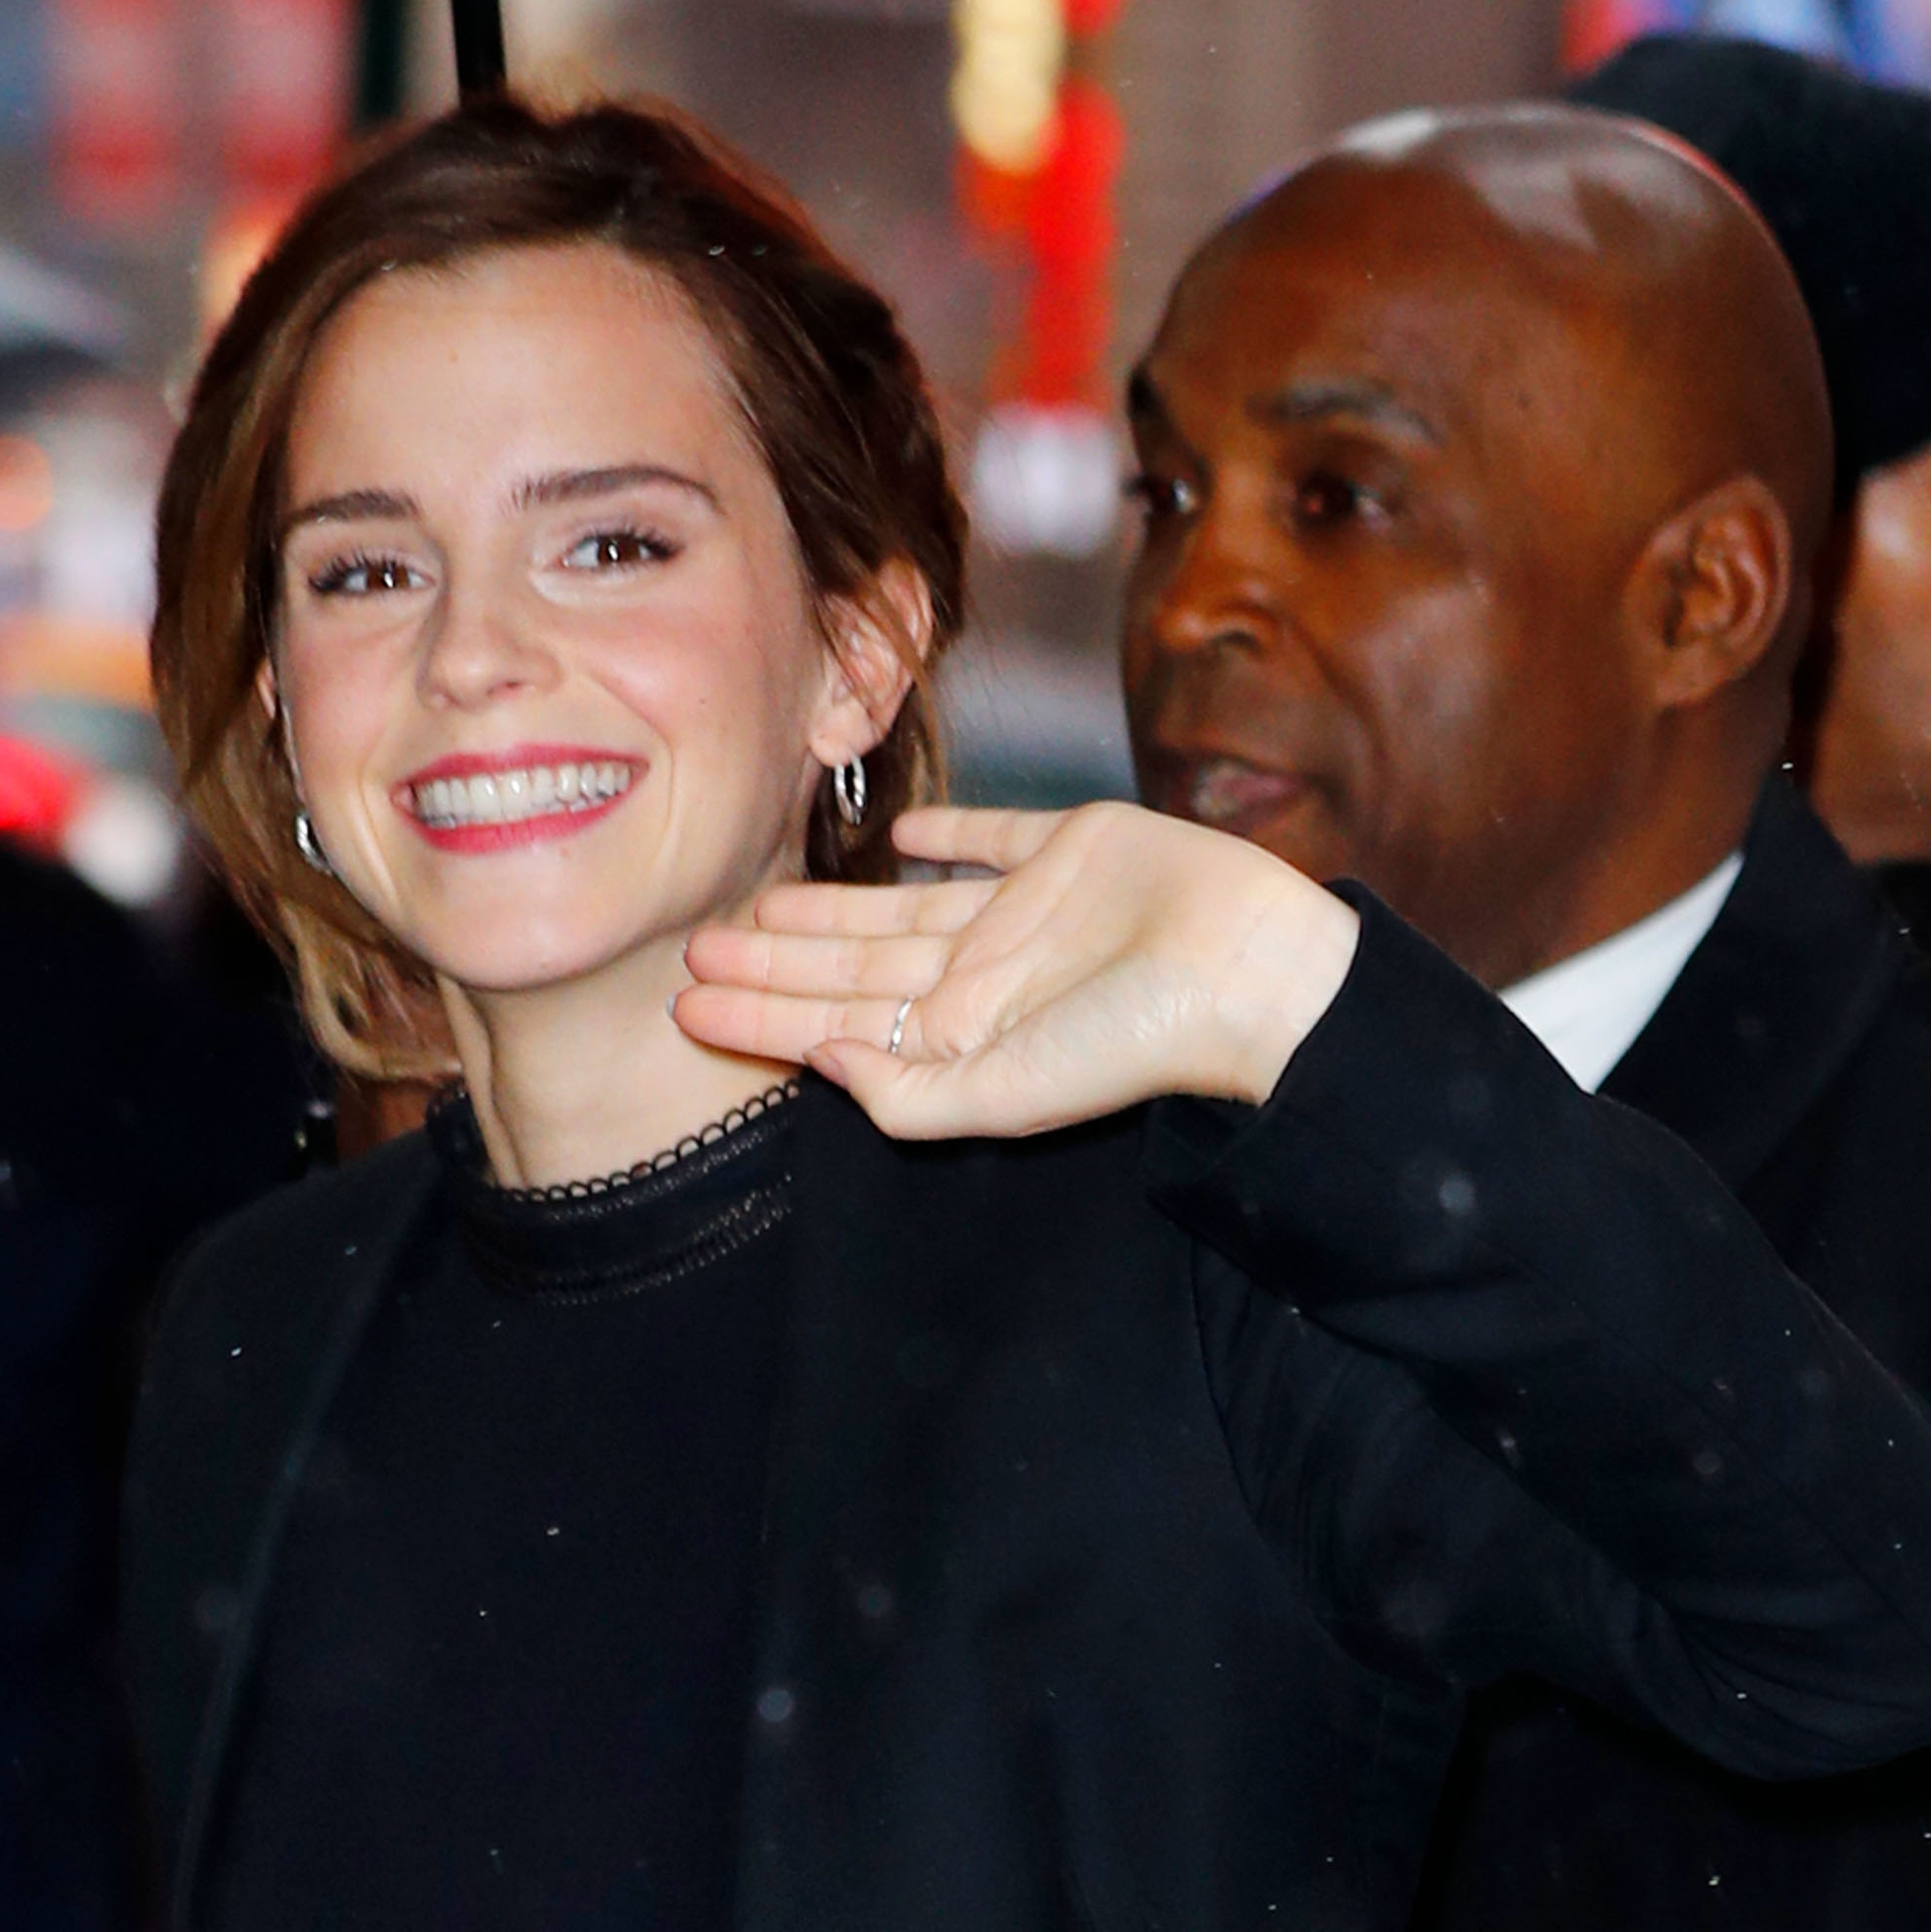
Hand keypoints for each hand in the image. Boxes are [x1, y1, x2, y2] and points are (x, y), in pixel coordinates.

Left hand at [675, 801, 1360, 1138]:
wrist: (1242, 969)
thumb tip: (821, 1064)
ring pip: (898, 909)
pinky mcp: (1070, 849)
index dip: (762, 1015)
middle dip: (773, 963)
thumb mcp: (1004, 1094)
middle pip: (853, 967)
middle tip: (695, 946)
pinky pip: (991, 839)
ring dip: (828, 907)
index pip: (838, 1024)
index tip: (688, 1006)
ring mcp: (1022, 913)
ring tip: (758, 903)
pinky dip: (945, 837)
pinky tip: (894, 836)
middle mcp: (982, 977)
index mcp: (963, 1036)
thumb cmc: (1132, 1043)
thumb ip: (907, 1096)